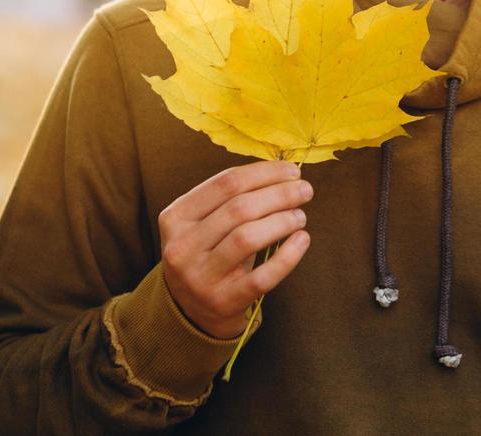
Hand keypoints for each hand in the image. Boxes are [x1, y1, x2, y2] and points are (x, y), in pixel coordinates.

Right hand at [158, 160, 313, 338]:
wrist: (190, 310)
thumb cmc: (206, 254)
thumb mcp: (201, 224)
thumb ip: (230, 199)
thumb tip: (281, 173)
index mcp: (176, 217)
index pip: (225, 183)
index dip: (264, 173)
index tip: (291, 170)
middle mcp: (182, 246)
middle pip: (239, 208)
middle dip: (279, 194)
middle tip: (304, 190)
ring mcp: (201, 277)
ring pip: (248, 238)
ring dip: (282, 221)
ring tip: (300, 216)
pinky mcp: (223, 301)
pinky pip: (262, 277)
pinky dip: (288, 256)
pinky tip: (302, 240)